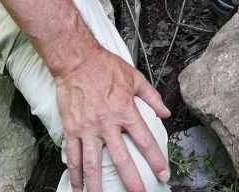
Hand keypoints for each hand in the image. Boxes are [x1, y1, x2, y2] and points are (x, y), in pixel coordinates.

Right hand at [55, 47, 170, 191]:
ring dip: (98, 185)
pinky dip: (76, 174)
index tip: (163, 173)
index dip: (156, 160)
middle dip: (132, 180)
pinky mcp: (72, 129)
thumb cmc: (106, 67)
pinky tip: (79, 186)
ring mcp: (88, 129)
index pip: (145, 141)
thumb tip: (166, 113)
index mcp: (126, 111)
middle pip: (121, 158)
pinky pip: (73, 156)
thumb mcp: (135, 78)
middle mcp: (107, 123)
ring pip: (94, 164)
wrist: (77, 60)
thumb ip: (152, 97)